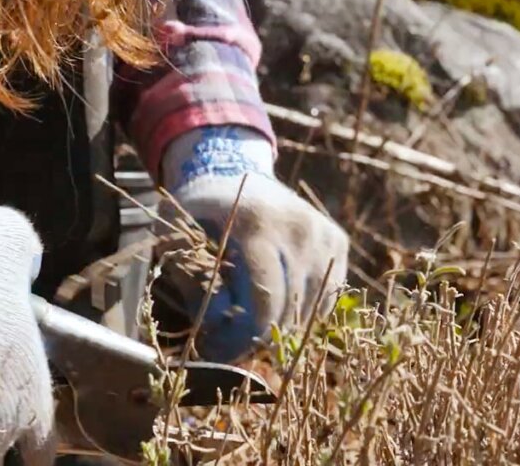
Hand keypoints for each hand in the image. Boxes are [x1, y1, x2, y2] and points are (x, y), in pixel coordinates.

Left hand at [158, 126, 348, 362]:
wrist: (229, 170)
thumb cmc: (200, 212)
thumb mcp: (183, 241)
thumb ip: (197, 284)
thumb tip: (221, 327)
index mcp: (258, 225)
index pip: (267, 294)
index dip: (254, 331)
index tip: (238, 349)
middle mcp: (298, 226)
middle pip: (294, 303)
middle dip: (271, 334)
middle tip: (248, 347)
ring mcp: (321, 231)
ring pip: (318, 302)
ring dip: (293, 325)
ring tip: (266, 330)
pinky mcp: (336, 237)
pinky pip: (331, 290)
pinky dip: (311, 308)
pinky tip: (287, 308)